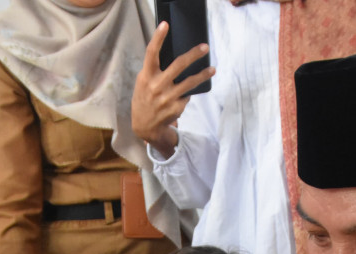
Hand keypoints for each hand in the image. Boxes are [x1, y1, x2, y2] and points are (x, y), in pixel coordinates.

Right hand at [131, 22, 214, 157]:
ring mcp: (168, 97)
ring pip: (190, 82)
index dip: (158, 38)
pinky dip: (188, 93)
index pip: (151, 53)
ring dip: (203, 75)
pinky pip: (187, 95)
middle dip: (194, 55)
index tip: (165, 25)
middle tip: (205, 47)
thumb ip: (154, 71)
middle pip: (179, 65)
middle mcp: (157, 86)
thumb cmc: (145, 99)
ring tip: (212, 69)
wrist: (145, 126)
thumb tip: (175, 57)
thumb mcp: (143, 83)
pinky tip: (186, 94)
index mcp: (146, 76)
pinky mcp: (177, 107)